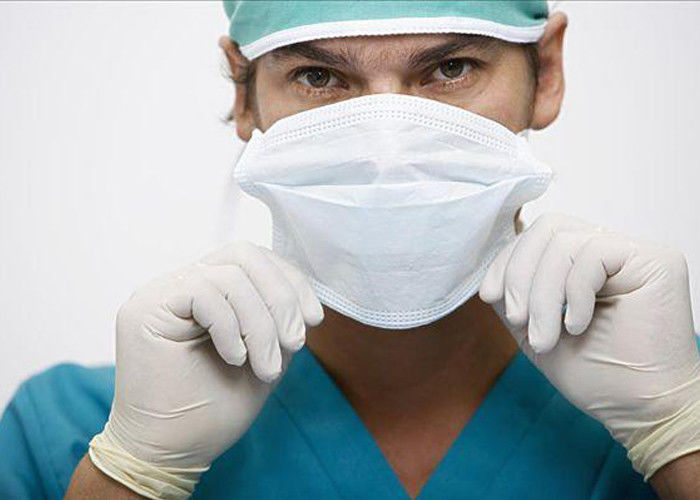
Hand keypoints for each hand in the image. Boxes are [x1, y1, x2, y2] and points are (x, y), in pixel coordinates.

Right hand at [89, 241, 323, 497]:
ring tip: (266, 368)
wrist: (169, 453)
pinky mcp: (144, 309)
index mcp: (210, 290)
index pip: (255, 260)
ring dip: (259, 324)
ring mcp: (161, 292)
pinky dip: (229, 327)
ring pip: (229, 276)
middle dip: (280, 298)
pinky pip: (202, 293)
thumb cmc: (214, 409)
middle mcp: (183, 282)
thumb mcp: (264, 356)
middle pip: (243, 255)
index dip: (290, 281)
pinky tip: (235, 360)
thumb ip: (277, 320)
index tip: (313, 320)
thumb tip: (300, 296)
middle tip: (294, 344)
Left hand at [479, 213, 699, 479]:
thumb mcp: (532, 327)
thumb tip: (491, 264)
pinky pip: (593, 253)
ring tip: (545, 337)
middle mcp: (607, 250)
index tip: (490, 296)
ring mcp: (632, 253)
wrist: (639, 410)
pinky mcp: (656, 261)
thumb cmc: (594, 374)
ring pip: (564, 242)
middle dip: (520, 273)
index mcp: (580, 262)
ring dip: (543, 294)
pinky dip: (574, 293)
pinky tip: (577, 326)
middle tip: (518, 319)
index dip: (506, 261)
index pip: (536, 236)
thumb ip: (515, 292)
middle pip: (548, 228)